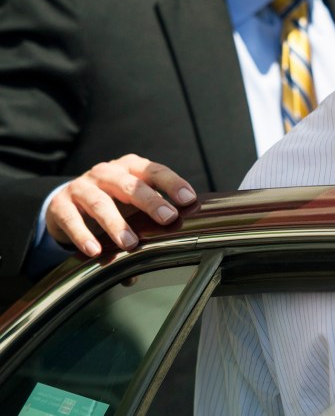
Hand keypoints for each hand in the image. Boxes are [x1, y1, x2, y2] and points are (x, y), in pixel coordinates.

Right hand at [45, 154, 196, 256]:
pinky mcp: (60, 204)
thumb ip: (152, 218)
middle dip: (151, 201)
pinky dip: (83, 235)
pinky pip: (71, 219)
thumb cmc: (113, 201)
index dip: (173, 184)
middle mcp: (106, 173)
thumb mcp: (133, 203)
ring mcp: (81, 186)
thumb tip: (171, 248)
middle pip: (130, 185)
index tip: (189, 199)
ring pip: (100, 203)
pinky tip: (95, 251)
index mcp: (130, 168)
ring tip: (130, 244)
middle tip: (168, 218)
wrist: (67, 201)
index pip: (155, 171)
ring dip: (116, 224)